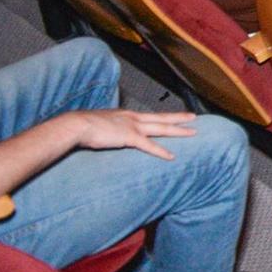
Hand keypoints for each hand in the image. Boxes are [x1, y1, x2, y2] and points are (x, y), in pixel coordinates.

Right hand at [62, 108, 197, 160]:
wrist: (77, 126)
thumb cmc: (84, 127)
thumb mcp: (101, 124)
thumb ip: (110, 127)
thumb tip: (109, 132)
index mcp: (127, 115)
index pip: (151, 116)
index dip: (164, 116)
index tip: (175, 115)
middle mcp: (134, 118)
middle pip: (162, 118)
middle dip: (179, 118)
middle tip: (194, 117)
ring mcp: (133, 127)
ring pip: (162, 128)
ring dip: (179, 131)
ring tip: (193, 132)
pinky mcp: (130, 137)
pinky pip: (149, 146)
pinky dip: (161, 151)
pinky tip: (171, 156)